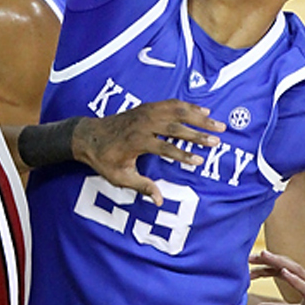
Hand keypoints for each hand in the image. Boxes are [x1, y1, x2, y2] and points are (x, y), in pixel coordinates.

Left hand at [71, 100, 224, 204]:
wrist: (87, 136)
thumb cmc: (103, 159)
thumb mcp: (119, 177)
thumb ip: (141, 186)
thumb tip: (159, 201)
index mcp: (136, 141)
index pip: (165, 148)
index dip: (183, 155)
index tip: (200, 161)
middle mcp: (142, 124)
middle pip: (175, 127)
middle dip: (198, 133)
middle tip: (217, 140)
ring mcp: (145, 112)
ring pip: (176, 111)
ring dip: (198, 116)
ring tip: (217, 123)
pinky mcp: (146, 107)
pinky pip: (170, 104)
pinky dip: (188, 106)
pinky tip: (202, 111)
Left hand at [249, 250, 304, 304]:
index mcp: (302, 282)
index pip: (280, 270)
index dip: (263, 266)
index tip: (246, 264)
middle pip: (285, 265)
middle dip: (267, 259)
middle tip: (249, 255)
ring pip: (296, 271)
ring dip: (279, 262)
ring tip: (264, 255)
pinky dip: (295, 279)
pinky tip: (284, 273)